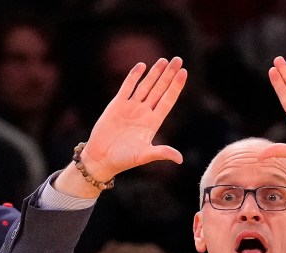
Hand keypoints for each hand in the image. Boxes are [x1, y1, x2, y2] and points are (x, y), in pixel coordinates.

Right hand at [77, 57, 187, 183]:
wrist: (101, 158)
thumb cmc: (123, 160)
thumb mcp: (144, 156)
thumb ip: (161, 153)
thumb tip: (180, 159)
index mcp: (153, 123)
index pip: (168, 100)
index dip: (176, 86)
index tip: (184, 73)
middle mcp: (144, 113)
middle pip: (159, 89)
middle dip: (168, 74)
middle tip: (178, 60)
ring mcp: (131, 107)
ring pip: (145, 86)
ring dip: (154, 73)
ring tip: (164, 60)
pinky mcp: (116, 105)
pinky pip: (127, 87)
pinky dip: (134, 76)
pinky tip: (142, 66)